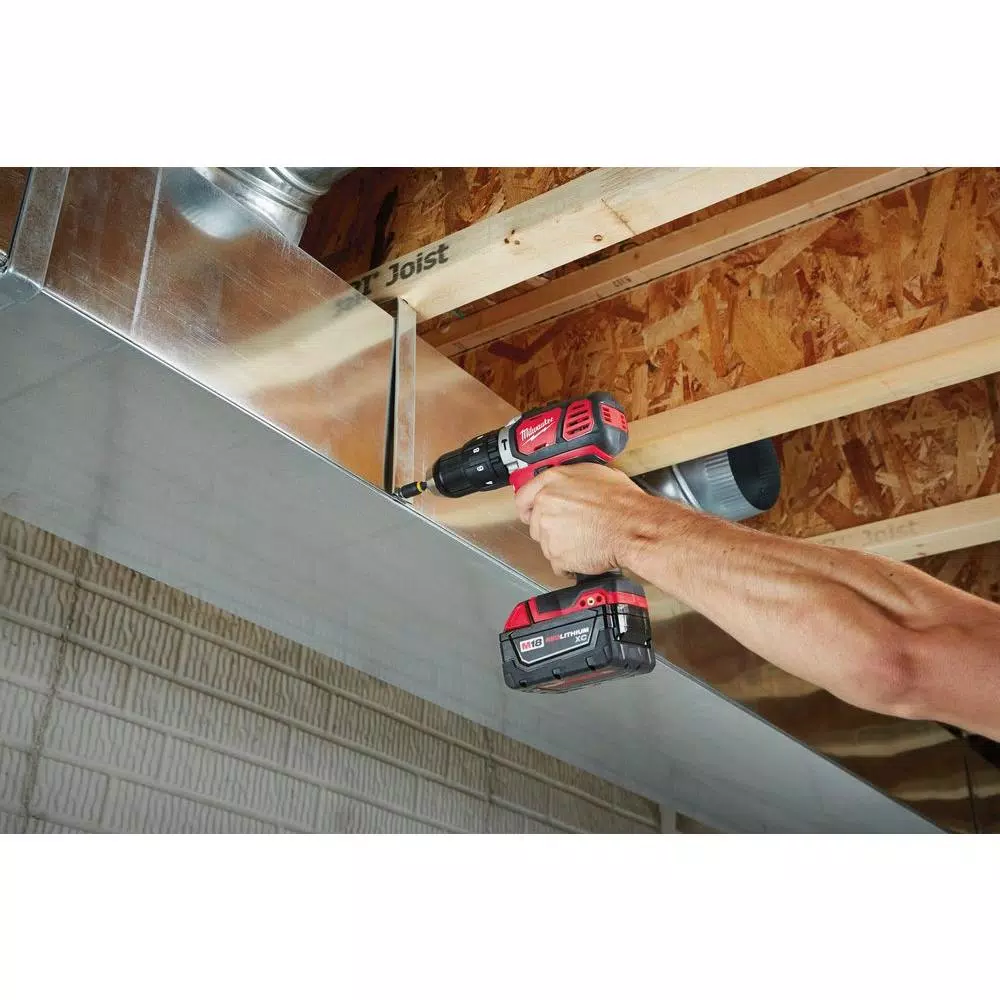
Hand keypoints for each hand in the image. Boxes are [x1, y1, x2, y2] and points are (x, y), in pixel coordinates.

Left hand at [513, 463, 652, 576]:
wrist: (633, 527)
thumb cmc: (623, 502)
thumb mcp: (595, 474)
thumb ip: (571, 481)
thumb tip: (569, 485)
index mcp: (552, 481)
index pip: (524, 496)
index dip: (528, 507)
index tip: (531, 513)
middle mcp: (545, 504)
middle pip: (535, 522)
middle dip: (551, 528)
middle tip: (572, 529)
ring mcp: (548, 530)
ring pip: (546, 544)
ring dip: (561, 545)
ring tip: (584, 541)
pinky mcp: (555, 554)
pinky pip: (558, 563)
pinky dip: (570, 563)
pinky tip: (585, 555)